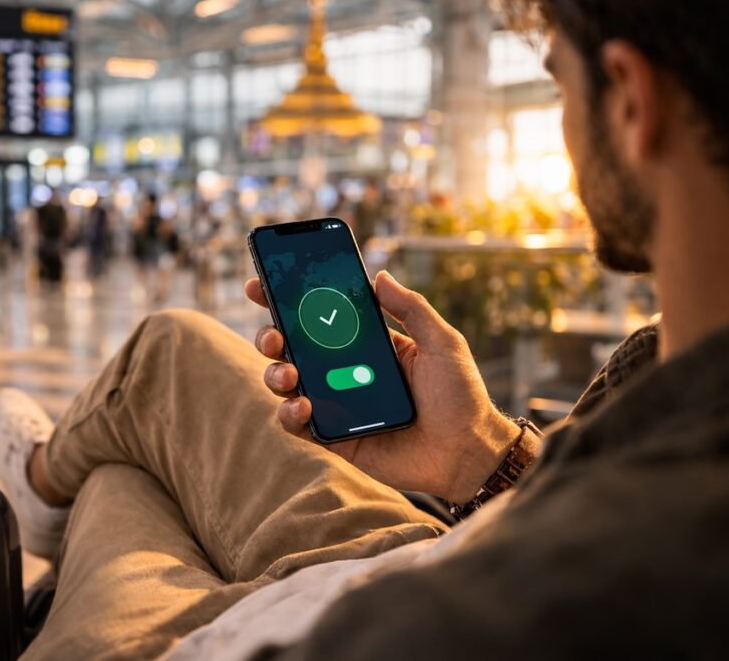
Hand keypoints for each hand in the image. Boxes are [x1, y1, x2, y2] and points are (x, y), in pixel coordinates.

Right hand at [245, 271, 520, 503]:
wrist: (467, 454)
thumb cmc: (462, 397)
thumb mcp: (441, 343)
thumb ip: (411, 308)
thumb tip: (379, 275)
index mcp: (366, 344)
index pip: (319, 317)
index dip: (287, 300)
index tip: (261, 284)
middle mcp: (344, 371)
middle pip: (292, 347)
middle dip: (271, 336)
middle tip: (274, 335)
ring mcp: (335, 404)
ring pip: (287, 383)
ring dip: (276, 373)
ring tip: (289, 374)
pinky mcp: (334, 438)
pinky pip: (299, 424)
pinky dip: (291, 414)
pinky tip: (303, 407)